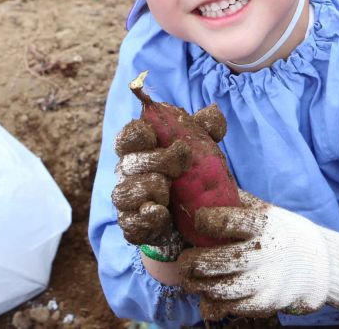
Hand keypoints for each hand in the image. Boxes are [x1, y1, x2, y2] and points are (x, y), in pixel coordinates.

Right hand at [110, 106, 228, 257]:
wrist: (194, 215)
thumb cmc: (190, 172)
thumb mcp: (202, 147)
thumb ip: (207, 128)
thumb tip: (212, 112)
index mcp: (141, 149)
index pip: (129, 136)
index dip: (138, 133)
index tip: (155, 135)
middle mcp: (128, 173)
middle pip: (130, 162)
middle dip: (158, 161)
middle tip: (181, 164)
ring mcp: (128, 200)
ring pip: (125, 192)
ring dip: (152, 189)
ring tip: (170, 193)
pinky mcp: (132, 225)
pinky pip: (130, 223)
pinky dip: (147, 219)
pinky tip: (162, 214)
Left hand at [178, 191, 338, 319]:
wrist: (317, 264)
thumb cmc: (280, 232)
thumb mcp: (265, 210)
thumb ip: (237, 201)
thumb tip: (203, 180)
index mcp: (262, 224)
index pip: (228, 221)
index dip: (206, 220)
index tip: (198, 220)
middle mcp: (264, 253)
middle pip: (219, 260)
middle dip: (192, 263)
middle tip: (183, 262)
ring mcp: (265, 280)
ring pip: (220, 288)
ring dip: (198, 285)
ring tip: (190, 279)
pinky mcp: (265, 303)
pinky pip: (231, 308)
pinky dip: (213, 305)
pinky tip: (207, 297)